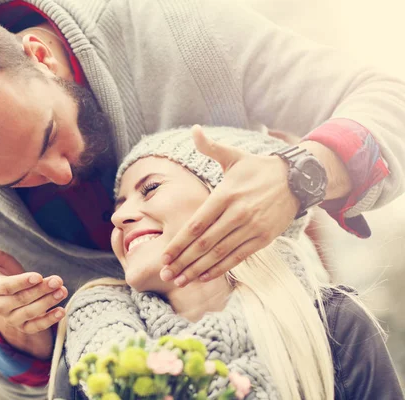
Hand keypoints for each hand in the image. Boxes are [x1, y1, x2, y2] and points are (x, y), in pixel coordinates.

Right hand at [0, 232, 67, 359]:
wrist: (13, 295)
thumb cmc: (5, 272)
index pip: (5, 288)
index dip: (21, 283)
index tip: (38, 276)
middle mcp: (0, 306)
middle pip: (21, 300)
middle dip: (41, 290)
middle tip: (58, 280)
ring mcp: (12, 319)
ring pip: (30, 312)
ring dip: (48, 302)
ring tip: (62, 291)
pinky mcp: (25, 327)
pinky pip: (36, 327)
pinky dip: (49, 320)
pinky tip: (62, 311)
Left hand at [159, 125, 300, 286]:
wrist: (296, 179)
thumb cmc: (257, 169)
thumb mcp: (233, 156)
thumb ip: (210, 147)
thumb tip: (194, 129)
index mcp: (225, 195)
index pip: (196, 224)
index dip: (179, 243)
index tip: (164, 256)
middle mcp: (237, 213)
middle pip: (204, 243)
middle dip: (183, 261)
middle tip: (165, 274)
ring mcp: (251, 228)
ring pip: (219, 254)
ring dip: (197, 269)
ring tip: (180, 281)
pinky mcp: (263, 238)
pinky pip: (238, 258)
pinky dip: (220, 269)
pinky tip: (203, 277)